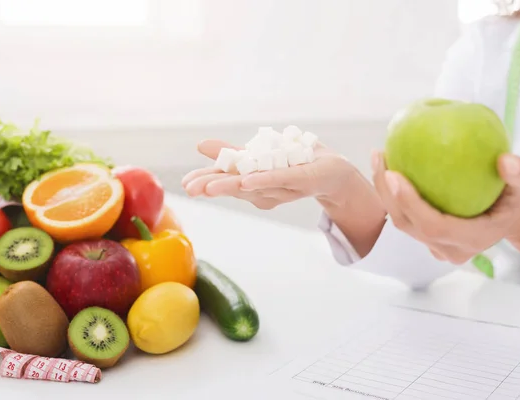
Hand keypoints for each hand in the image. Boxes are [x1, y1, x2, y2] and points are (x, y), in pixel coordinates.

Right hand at [181, 140, 354, 209]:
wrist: (335, 174)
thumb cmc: (295, 163)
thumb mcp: (258, 154)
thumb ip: (229, 153)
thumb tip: (200, 146)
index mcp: (254, 180)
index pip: (226, 180)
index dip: (206, 181)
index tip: (185, 184)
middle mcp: (266, 188)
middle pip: (236, 188)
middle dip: (212, 187)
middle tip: (190, 189)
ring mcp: (284, 186)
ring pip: (254, 186)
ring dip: (231, 187)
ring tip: (209, 187)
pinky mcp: (302, 179)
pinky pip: (280, 179)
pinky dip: (262, 181)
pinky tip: (247, 181)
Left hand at [371, 150, 519, 263]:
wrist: (510, 217)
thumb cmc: (516, 198)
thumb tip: (505, 160)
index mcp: (472, 239)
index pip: (433, 226)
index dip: (410, 204)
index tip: (393, 174)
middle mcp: (449, 249)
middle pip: (408, 225)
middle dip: (387, 193)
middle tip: (380, 156)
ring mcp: (436, 247)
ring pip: (402, 223)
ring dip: (385, 192)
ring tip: (379, 157)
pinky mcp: (427, 239)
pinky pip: (405, 217)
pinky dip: (392, 194)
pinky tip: (388, 164)